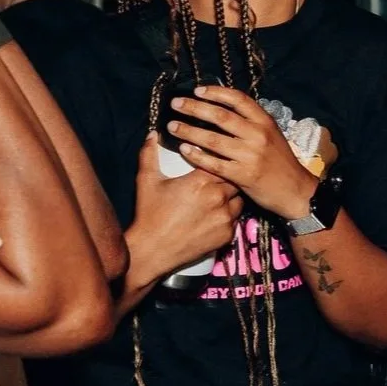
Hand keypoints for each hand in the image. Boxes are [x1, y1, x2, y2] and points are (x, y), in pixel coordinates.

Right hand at [129, 134, 242, 282]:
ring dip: (232, 195)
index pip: (220, 159)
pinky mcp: (227, 235)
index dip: (218, 157)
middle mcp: (218, 197)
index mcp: (201, 181)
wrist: (152, 251)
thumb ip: (149, 154)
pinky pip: (236, 219)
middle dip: (229, 175)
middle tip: (219, 176)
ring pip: (239, 199)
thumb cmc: (149, 215)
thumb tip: (151, 134)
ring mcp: (225, 218)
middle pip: (235, 178)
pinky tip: (217, 214)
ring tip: (220, 195)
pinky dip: (229, 215)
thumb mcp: (147, 181)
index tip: (215, 156)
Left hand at [168, 85, 318, 221]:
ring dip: (188, 130)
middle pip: (220, 116)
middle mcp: (257, 135)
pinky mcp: (243, 175)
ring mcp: (250, 155)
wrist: (295, 190)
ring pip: (212, 139)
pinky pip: (213, 163)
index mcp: (264, 121)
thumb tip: (222, 108)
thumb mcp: (271, 135)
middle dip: (193, 107)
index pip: (238, 99)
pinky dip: (197, 155)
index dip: (215, 92)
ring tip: (172, 126)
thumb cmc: (280, 162)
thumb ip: (251, 122)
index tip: (197, 90)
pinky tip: (184, 149)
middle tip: (176, 104)